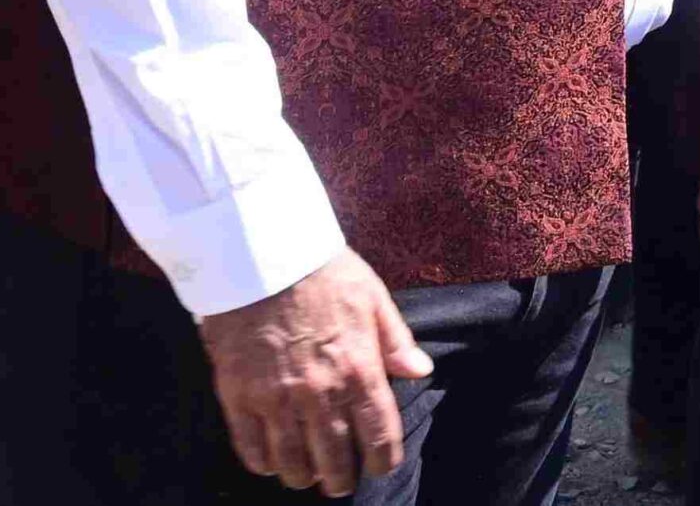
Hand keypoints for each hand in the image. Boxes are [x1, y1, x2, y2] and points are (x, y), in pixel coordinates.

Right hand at [197, 249, 431, 495]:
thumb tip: (421, 372)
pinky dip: (262, 462)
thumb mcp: (374, 299)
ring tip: (308, 477)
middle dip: (341, 478)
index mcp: (359, 368)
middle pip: (333, 455)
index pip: (377, 432)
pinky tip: (271, 464)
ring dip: (302, 475)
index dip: (382, 459)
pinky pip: (249, 445)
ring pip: (291, 459)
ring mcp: (276, 397)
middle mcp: (320, 391)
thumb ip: (396, 342)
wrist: (264, 257)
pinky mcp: (239, 395)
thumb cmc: (326, 274)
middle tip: (341, 483)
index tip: (381, 468)